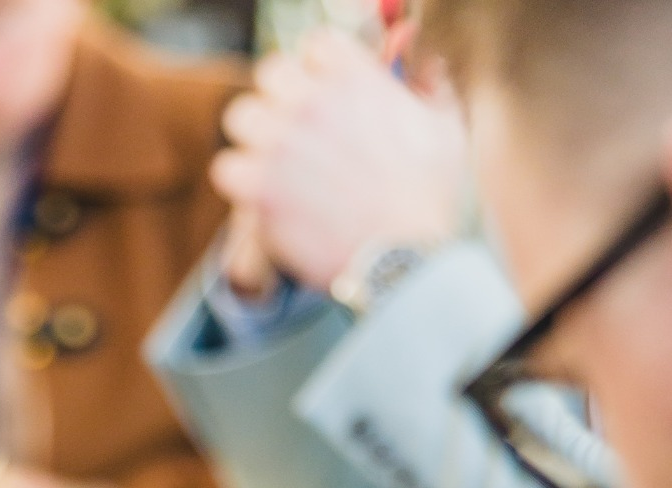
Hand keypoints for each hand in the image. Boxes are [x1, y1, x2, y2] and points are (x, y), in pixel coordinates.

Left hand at [210, 30, 469, 292]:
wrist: (406, 259)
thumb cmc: (429, 199)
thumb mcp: (446, 130)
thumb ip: (432, 87)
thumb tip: (430, 64)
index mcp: (354, 77)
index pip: (315, 45)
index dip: (316, 71)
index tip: (322, 96)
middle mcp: (313, 102)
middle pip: (270, 73)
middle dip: (280, 99)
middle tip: (291, 132)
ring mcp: (283, 144)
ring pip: (241, 117)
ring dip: (254, 139)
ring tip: (272, 165)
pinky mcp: (261, 189)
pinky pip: (226, 167)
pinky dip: (240, 182)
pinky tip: (261, 197)